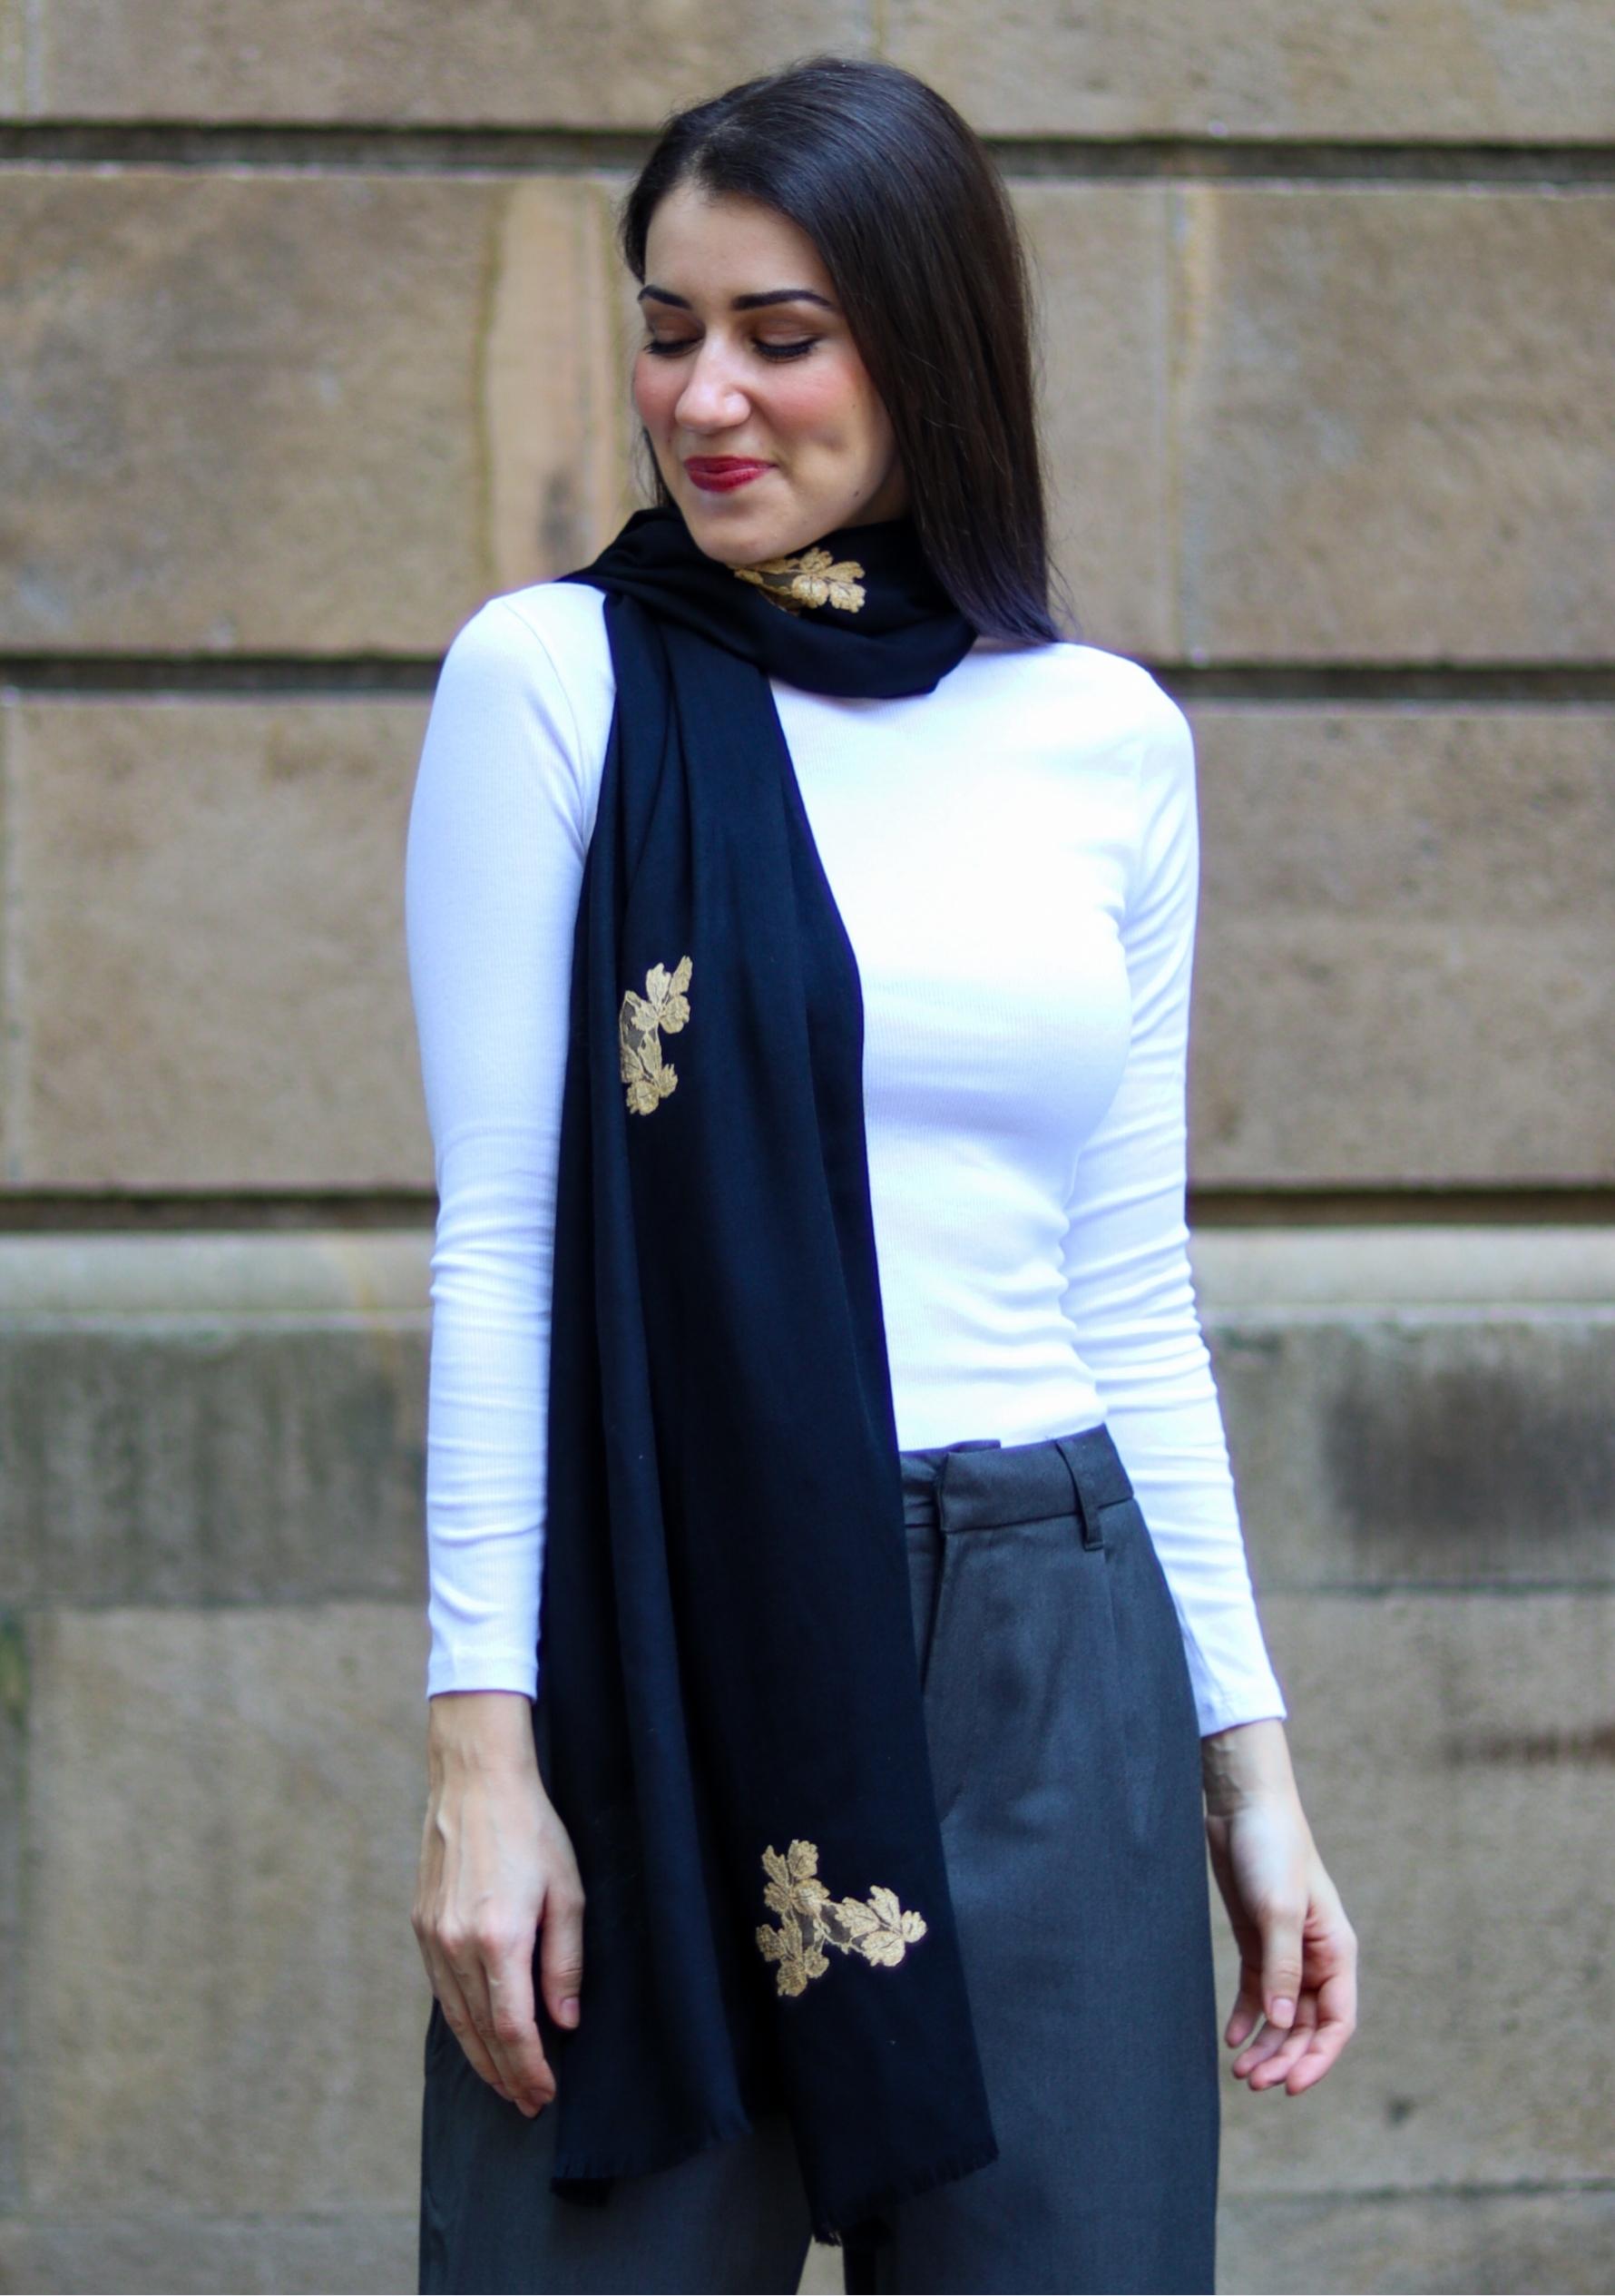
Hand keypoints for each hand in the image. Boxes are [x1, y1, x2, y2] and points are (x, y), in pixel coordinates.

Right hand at [412, 1690, 584, 2115]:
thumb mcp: (566, 1891)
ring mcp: (433, 1938)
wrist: (474, 1781)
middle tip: (527, 2103)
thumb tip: (564, 2022)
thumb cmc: (530, 1829)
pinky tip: (476, 2036)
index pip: (513, 2028)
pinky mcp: (421, 1926)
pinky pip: (440, 1991)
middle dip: (506, 2075)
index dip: (530, 2068)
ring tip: (504, 2083)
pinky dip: (459, 2023)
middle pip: (481, 2033)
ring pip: (455, 2018)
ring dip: (480, 2058)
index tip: (546, 2093)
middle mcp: (457, 1946)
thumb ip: (564, 1962)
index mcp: (498, 1939)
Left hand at [1201, 1718, 1357, 2096]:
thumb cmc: (1272, 1850)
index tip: (1291, 2086)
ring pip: (1282, 2015)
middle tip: (1253, 2083)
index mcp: (1336, 1951)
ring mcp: (1286, 1951)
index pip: (1337, 2022)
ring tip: (1240, 2071)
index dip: (1318, 2058)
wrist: (1242, 1806)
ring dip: (1265, 2044)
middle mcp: (1316, 1958)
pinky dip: (1247, 2018)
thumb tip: (1281, 2023)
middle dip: (1284, 2057)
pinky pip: (1258, 1993)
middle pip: (1306, 2026)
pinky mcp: (1257, 1941)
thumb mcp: (1278, 1909)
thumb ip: (1282, 1967)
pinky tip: (1230, 2038)